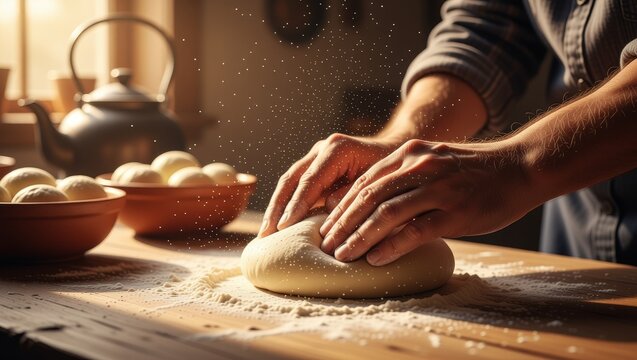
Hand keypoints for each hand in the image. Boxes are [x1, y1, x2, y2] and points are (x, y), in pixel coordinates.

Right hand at [258, 133, 398, 237]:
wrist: (396, 151)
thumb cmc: (394, 170)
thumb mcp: (380, 182)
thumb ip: (355, 193)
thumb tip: (329, 208)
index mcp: (338, 149)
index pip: (310, 180)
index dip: (296, 204)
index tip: (284, 227)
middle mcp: (322, 149)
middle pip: (291, 179)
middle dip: (277, 208)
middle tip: (266, 235)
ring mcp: (315, 157)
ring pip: (288, 182)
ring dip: (275, 208)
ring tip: (265, 235)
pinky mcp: (314, 168)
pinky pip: (294, 187)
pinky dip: (284, 206)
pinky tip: (277, 226)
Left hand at [320, 139, 534, 265]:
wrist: (520, 167)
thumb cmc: (473, 172)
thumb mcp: (434, 163)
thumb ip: (404, 179)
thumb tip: (373, 208)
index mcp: (409, 155)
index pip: (364, 182)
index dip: (341, 206)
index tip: (326, 226)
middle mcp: (419, 167)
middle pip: (368, 197)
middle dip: (342, 223)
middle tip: (325, 244)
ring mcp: (437, 188)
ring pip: (386, 213)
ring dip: (359, 237)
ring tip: (341, 255)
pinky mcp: (455, 211)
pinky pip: (415, 230)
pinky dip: (391, 245)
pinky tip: (375, 258)